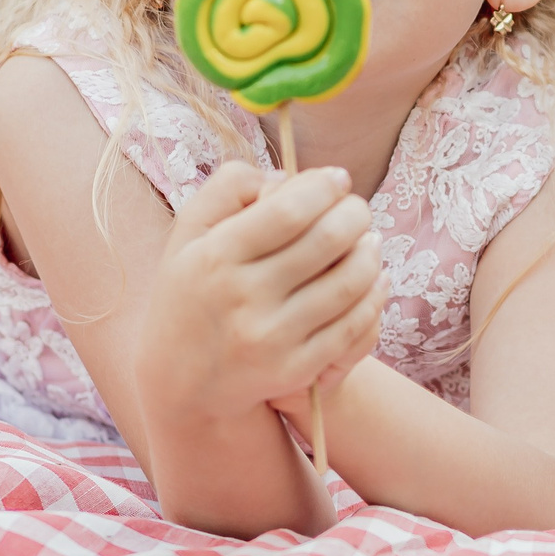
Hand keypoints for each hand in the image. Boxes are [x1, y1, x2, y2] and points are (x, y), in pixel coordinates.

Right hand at [138, 161, 386, 427]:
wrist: (180, 381)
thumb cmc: (191, 292)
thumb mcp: (189, 234)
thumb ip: (228, 188)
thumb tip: (286, 174)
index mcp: (216, 257)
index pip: (290, 210)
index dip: (325, 187)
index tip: (337, 179)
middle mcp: (244, 297)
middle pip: (329, 239)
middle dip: (355, 213)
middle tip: (355, 208)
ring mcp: (272, 337)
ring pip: (351, 281)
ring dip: (370, 251)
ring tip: (367, 238)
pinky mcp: (296, 369)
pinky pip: (355, 324)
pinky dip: (374, 294)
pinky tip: (374, 276)